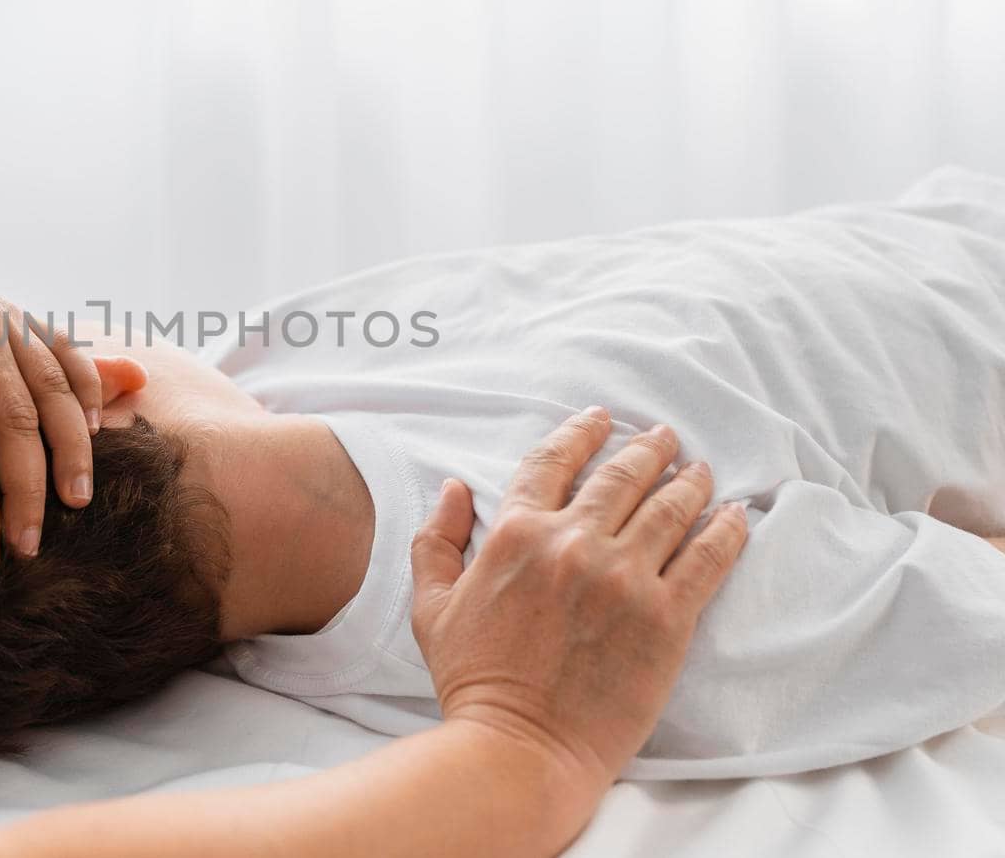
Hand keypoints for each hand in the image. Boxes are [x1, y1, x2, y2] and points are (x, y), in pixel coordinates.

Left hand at [0, 252, 101, 564]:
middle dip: (27, 489)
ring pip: (54, 386)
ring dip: (72, 447)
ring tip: (76, 501)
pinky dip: (86, 390)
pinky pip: (65, 351)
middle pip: (18, 418)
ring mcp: (0, 312)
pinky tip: (95, 431)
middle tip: (28, 545)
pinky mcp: (13, 312)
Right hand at [409, 408, 747, 792]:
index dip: (580, 434)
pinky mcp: (667, 618)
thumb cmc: (473, 680)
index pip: (553, 462)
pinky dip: (724, 531)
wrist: (520, 747)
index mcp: (516, 534)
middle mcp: (573, 543)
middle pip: (621, 476)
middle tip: (665, 437)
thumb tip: (453, 489)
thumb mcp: (433, 605)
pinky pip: (707, 559)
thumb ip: (436, 540)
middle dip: (647, 448)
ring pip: (669, 508)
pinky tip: (734, 516)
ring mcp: (624, 578)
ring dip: (689, 480)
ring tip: (700, 469)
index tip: (600, 420)